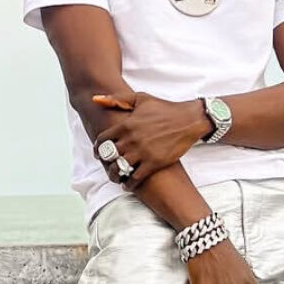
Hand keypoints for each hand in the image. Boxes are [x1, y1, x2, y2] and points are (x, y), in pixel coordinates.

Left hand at [92, 92, 210, 188]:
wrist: (189, 120)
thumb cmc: (164, 108)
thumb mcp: (140, 99)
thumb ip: (116, 99)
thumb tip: (95, 99)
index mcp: (126, 124)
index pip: (102, 140)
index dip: (97, 148)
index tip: (98, 154)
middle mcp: (132, 139)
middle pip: (108, 156)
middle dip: (105, 163)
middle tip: (108, 166)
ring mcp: (142, 152)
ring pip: (120, 169)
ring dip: (115, 175)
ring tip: (117, 177)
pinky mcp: (154, 162)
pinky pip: (136, 178)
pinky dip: (130, 184)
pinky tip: (128, 185)